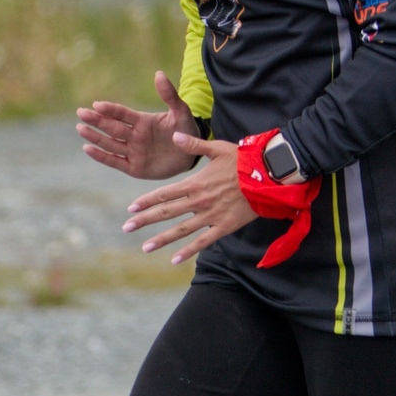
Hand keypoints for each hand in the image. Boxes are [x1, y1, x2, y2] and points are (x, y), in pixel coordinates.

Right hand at [77, 71, 201, 180]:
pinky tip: (87, 148)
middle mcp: (134, 136)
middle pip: (112, 127)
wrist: (190, 155)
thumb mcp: (181, 111)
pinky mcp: (133, 167)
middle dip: (96, 120)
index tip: (97, 105)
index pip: (123, 114)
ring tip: (80, 128)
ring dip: (95, 136)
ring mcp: (132, 151)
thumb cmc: (185, 130)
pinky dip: (101, 156)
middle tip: (81, 112)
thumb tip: (158, 73)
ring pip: (109, 143)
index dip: (111, 110)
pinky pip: (114, 161)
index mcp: (142, 122)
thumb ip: (169, 95)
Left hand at [122, 131, 255, 264]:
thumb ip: (194, 144)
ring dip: (161, 239)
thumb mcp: (218, 148)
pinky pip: (203, 242)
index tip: (130, 208)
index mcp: (195, 183)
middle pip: (166, 212)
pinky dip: (188, 251)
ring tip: (144, 248)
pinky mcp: (224, 227)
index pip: (164, 194)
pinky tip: (174, 260)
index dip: (146, 201)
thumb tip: (174, 135)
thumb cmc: (244, 161)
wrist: (269, 176)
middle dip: (144, 220)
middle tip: (126, 227)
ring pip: (180, 230)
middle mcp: (199, 201)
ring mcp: (210, 216)